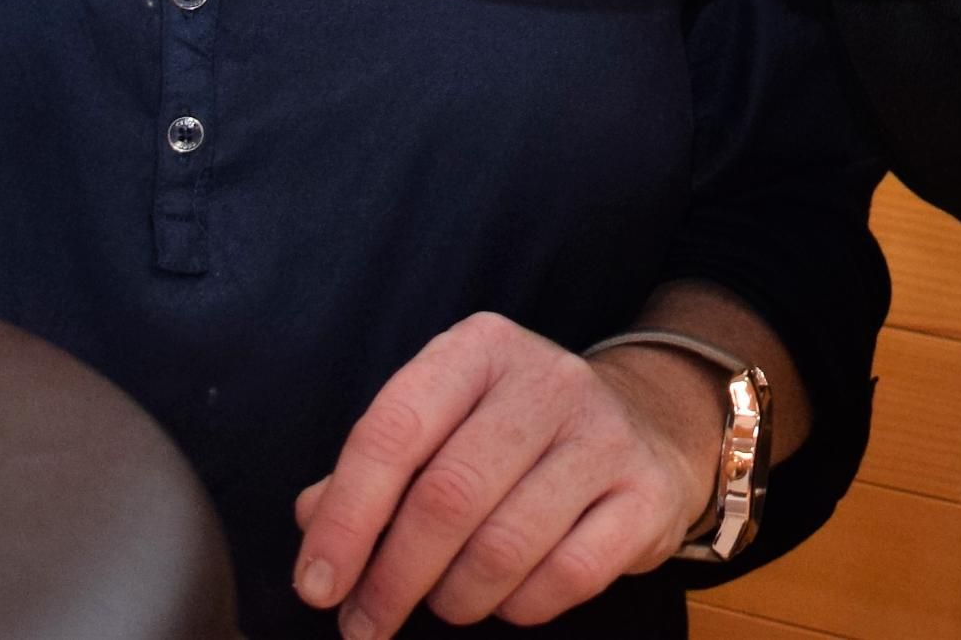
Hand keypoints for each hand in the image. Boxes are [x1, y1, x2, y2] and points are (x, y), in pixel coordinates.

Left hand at [288, 314, 718, 633]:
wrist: (648, 424)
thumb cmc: (516, 434)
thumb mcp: (445, 422)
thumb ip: (377, 467)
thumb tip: (312, 517)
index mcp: (478, 350)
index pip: (393, 431)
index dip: (346, 519)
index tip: (318, 586)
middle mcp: (546, 379)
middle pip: (447, 496)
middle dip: (392, 578)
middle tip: (365, 624)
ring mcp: (604, 434)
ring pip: (505, 544)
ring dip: (455, 598)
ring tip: (444, 605)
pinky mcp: (646, 493)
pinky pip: (568, 576)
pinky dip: (520, 606)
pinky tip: (506, 599)